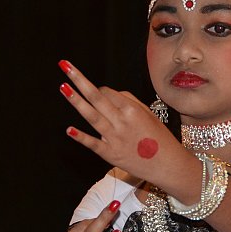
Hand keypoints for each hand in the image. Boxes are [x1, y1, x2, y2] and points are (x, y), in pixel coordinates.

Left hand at [58, 60, 191, 186]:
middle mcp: (121, 121)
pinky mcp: (111, 155)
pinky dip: (81, 137)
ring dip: (76, 101)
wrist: (167, 165)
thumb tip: (111, 94)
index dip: (99, 91)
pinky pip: (93, 144)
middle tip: (65, 65)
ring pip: (91, 116)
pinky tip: (68, 129)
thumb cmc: (160, 139)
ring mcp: (114, 138)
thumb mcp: (149, 115)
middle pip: (96, 97)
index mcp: (132, 109)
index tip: (99, 95)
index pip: (107, 92)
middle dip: (79, 80)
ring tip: (63, 87)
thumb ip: (130, 102)